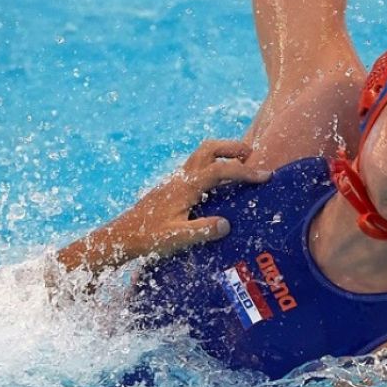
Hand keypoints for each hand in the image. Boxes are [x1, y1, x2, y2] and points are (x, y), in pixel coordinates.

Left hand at [56, 140, 272, 274]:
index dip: (245, 171)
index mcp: (186, 187)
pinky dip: (212, 166)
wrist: (121, 236)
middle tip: (252, 156)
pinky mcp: (171, 187)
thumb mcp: (175, 239)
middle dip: (232, 147)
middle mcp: (181, 178)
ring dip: (222, 154)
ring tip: (241, 165)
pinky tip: (218, 184)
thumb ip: (201, 231)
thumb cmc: (146, 239)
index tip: (266, 176)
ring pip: (201, 155)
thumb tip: (226, 224)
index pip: (221, 170)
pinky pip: (196, 167)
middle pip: (209, 149)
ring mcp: (175, 180)